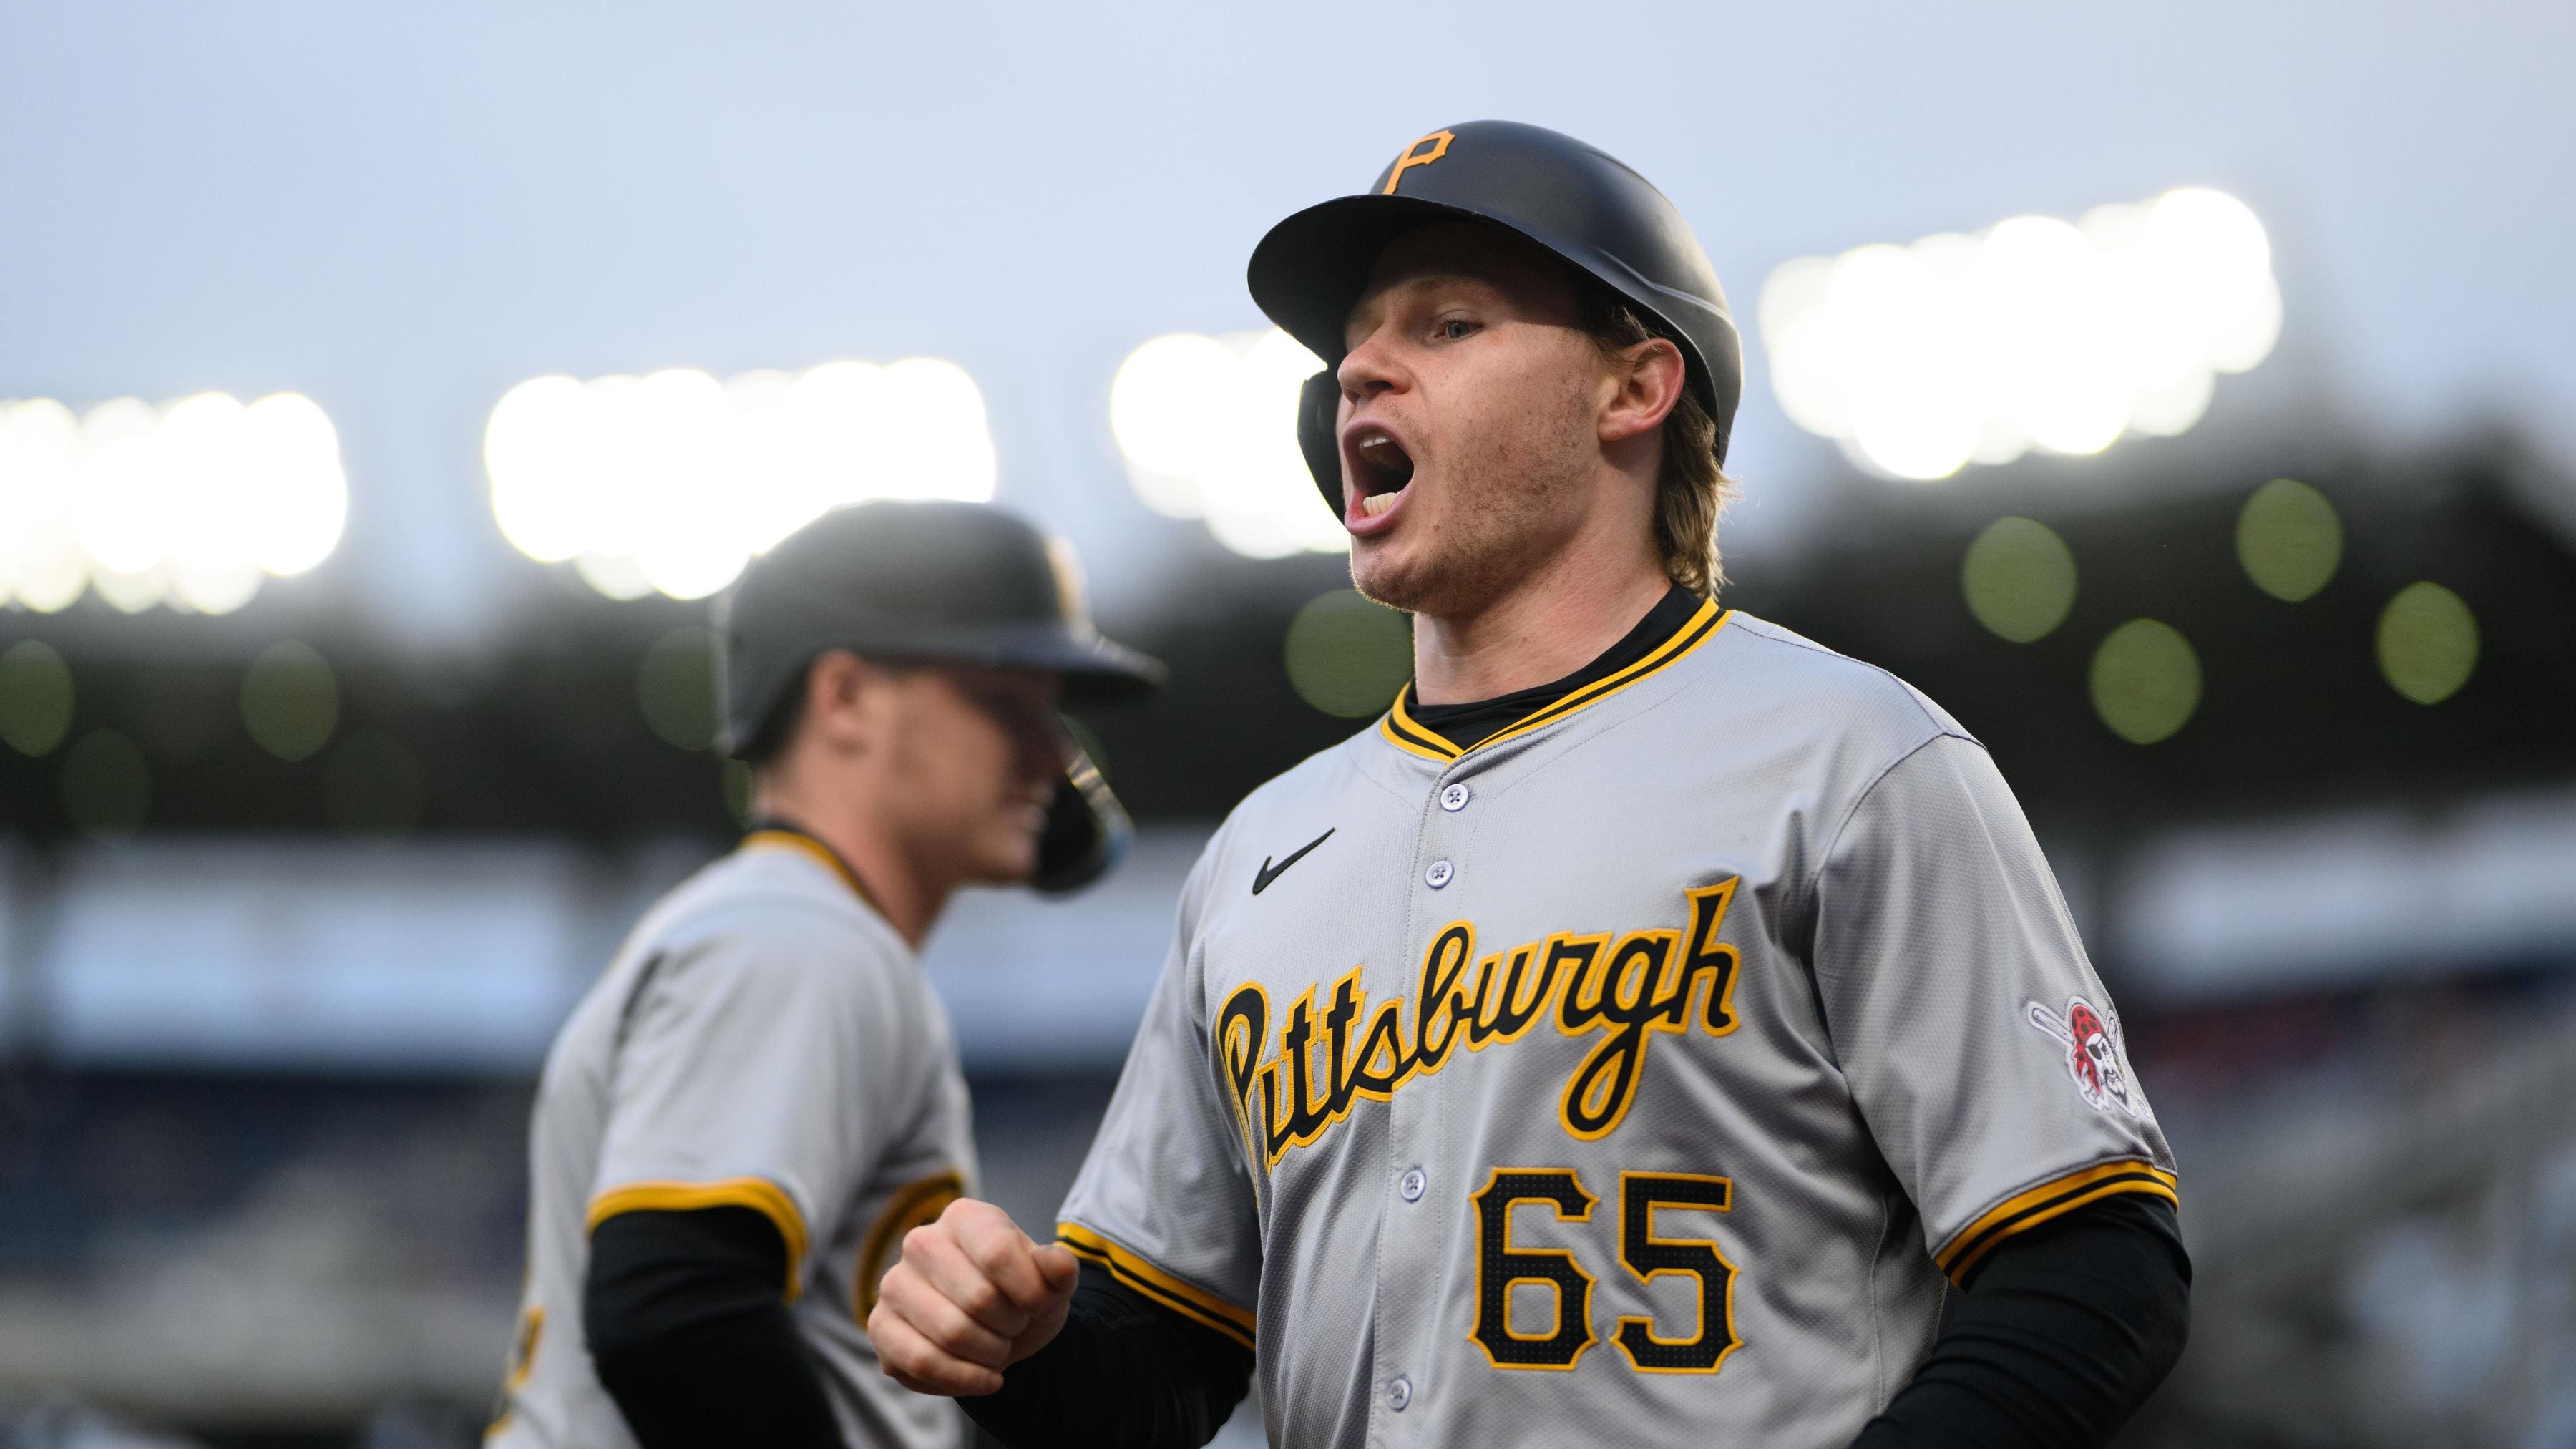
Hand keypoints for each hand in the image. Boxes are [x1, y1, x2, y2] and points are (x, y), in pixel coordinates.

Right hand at [868, 1197, 1080, 1395]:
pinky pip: (921, 1362)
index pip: (999, 1252)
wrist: (995, 1330)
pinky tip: (986, 1379)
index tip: (1045, 1308)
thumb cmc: (1019, 1295)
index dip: (1032, 1292)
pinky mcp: (880, 1326)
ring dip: (990, 1355)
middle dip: (1011, 1326)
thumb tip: (1057, 1264)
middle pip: (978, 1298)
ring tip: (999, 1350)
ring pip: (951, 1333)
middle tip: (1015, 1328)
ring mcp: (894, 1284)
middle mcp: (921, 1242)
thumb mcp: (1051, 1282)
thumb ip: (1060, 1269)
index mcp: (964, 1217)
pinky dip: (964, 1379)